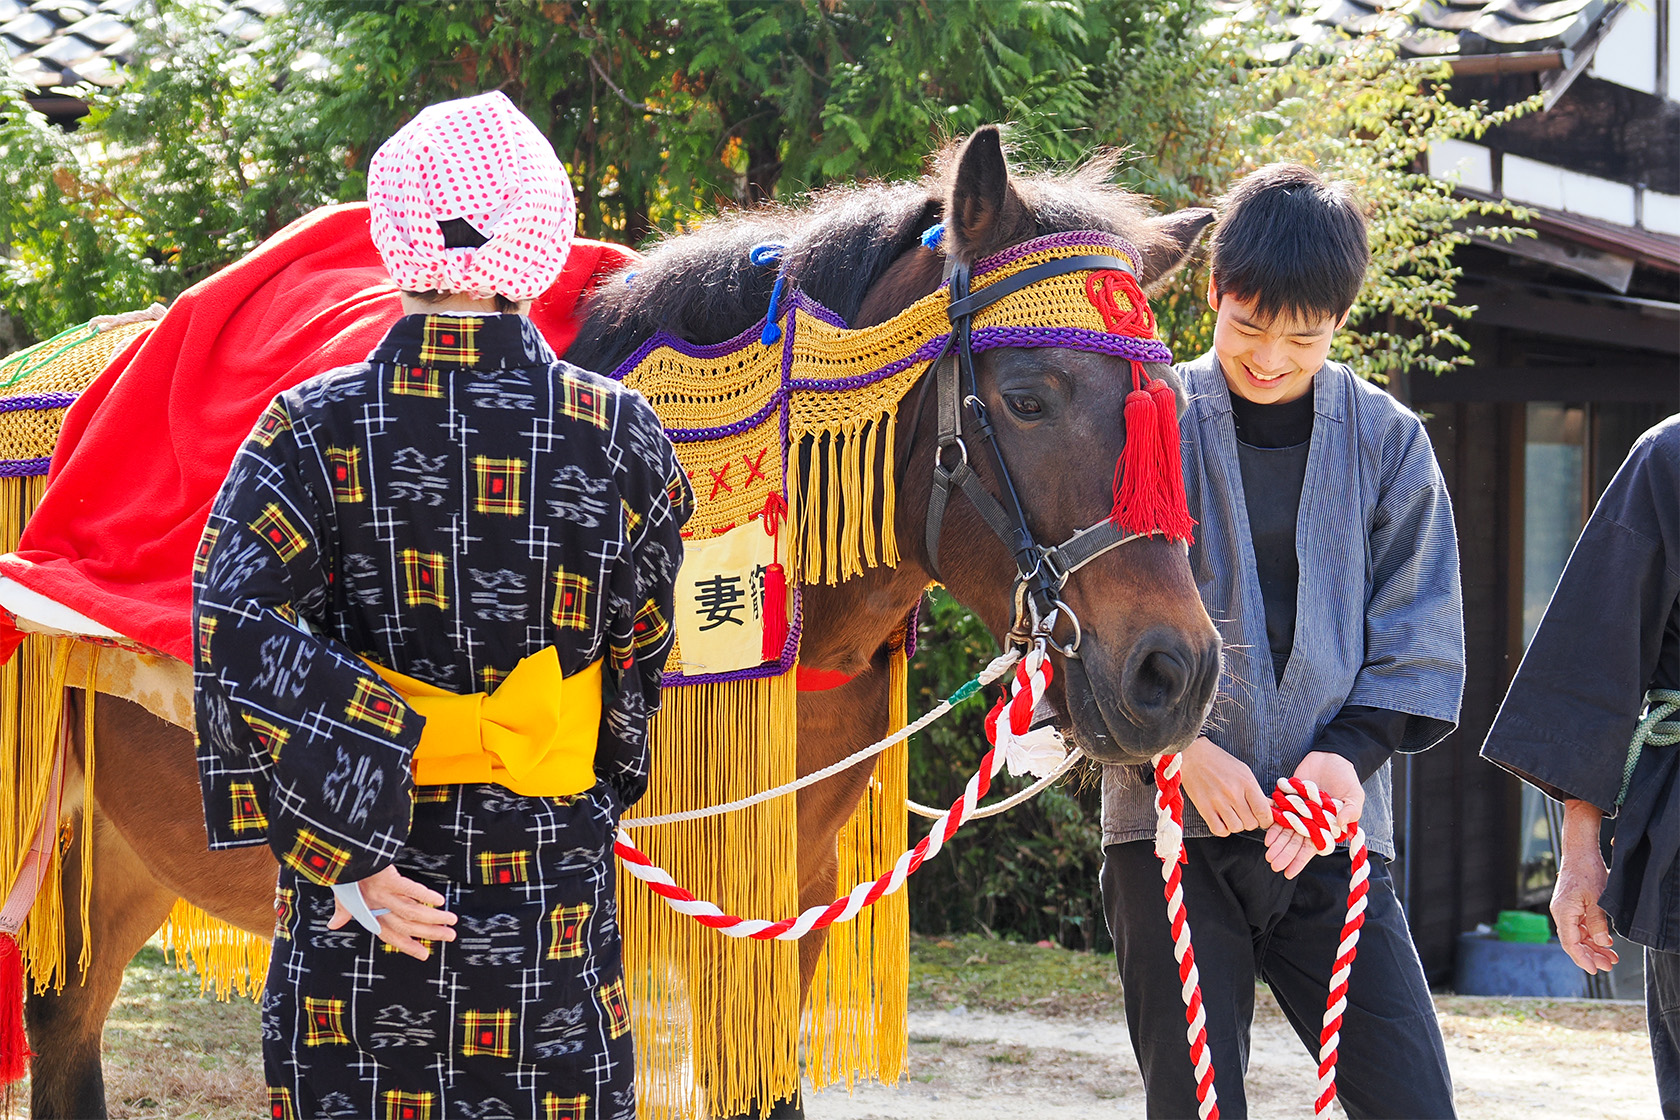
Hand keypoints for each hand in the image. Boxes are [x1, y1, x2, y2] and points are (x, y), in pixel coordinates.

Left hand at [327, 865, 457, 959]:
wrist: (341, 856)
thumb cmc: (344, 876)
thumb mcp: (340, 896)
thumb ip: (342, 912)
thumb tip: (333, 925)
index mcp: (368, 913)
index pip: (390, 935)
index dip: (408, 946)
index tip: (424, 954)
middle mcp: (376, 907)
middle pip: (406, 925)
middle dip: (430, 932)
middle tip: (449, 936)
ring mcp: (383, 894)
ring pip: (411, 911)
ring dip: (433, 917)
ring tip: (450, 919)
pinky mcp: (389, 878)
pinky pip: (410, 890)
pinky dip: (425, 896)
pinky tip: (439, 900)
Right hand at [1181, 736, 1272, 836]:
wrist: (1194, 755)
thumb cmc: (1219, 762)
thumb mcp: (1244, 771)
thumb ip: (1256, 791)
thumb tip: (1270, 807)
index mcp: (1246, 783)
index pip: (1264, 812)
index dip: (1267, 821)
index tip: (1263, 820)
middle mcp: (1233, 793)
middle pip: (1251, 823)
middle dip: (1250, 822)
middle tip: (1245, 814)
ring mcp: (1218, 801)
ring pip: (1236, 828)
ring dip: (1236, 825)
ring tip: (1232, 815)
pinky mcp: (1204, 807)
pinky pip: (1219, 830)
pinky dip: (1223, 829)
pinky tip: (1222, 819)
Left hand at [1266, 751, 1362, 878]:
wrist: (1332, 757)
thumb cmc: (1347, 779)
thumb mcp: (1355, 796)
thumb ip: (1351, 811)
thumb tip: (1343, 823)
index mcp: (1326, 827)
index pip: (1312, 848)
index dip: (1300, 860)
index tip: (1288, 872)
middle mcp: (1310, 821)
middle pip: (1295, 841)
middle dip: (1285, 853)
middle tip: (1273, 863)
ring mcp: (1298, 811)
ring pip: (1285, 830)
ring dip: (1277, 841)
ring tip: (1268, 851)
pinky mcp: (1289, 798)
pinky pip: (1279, 812)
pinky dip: (1273, 821)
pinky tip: (1266, 831)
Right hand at [1552, 799, 1617, 973]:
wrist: (1580, 853)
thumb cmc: (1587, 872)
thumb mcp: (1597, 900)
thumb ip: (1598, 923)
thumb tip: (1602, 943)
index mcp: (1563, 912)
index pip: (1570, 943)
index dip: (1582, 958)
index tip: (1595, 970)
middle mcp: (1561, 913)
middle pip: (1573, 942)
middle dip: (1591, 955)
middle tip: (1609, 965)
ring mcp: (1565, 910)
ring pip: (1578, 935)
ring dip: (1593, 946)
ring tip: (1611, 957)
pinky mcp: (1571, 906)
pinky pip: (1580, 926)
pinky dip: (1592, 935)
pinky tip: (1605, 941)